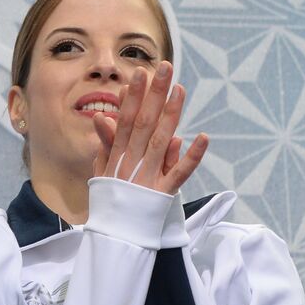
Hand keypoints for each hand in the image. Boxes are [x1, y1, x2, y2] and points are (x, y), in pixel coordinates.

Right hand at [92, 61, 207, 194]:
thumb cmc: (110, 200)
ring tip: (181, 89)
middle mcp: (132, 162)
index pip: (125, 120)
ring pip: (161, 140)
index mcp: (117, 156)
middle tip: (166, 67)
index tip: (141, 73)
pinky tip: (203, 137)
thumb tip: (101, 117)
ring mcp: (148, 177)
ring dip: (171, 114)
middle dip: (155, 94)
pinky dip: (192, 156)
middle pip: (145, 123)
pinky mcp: (163, 193)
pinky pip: (180, 173)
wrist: (114, 236)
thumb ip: (106, 144)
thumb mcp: (101, 171)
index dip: (133, 96)